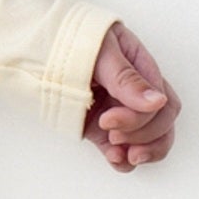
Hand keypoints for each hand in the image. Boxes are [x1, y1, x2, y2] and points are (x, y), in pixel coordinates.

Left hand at [83, 21, 179, 168]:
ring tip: (121, 156)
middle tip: (112, 134)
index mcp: (142, 69)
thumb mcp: (101, 52)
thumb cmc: (70, 38)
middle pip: (162, 123)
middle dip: (143, 135)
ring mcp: (119, 112)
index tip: (109, 119)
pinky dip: (121, 160)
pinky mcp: (99, 129)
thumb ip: (126, 78)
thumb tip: (156, 101)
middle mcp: (135, 93)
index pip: (162, 103)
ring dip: (141, 151)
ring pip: (149, 140)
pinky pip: (121, 150)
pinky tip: (114, 159)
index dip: (143, 118)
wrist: (36, 47)